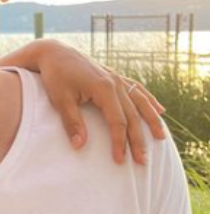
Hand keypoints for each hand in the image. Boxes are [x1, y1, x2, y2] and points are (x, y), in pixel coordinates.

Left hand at [32, 40, 165, 163]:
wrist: (53, 52)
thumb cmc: (55, 75)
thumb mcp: (60, 99)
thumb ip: (72, 122)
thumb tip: (80, 146)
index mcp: (104, 88)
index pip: (117, 121)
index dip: (119, 141)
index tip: (120, 160)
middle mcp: (115, 82)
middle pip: (132, 115)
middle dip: (138, 139)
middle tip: (143, 161)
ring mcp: (117, 78)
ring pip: (140, 101)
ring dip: (152, 120)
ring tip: (161, 138)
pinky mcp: (114, 76)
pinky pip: (137, 89)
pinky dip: (149, 100)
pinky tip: (160, 110)